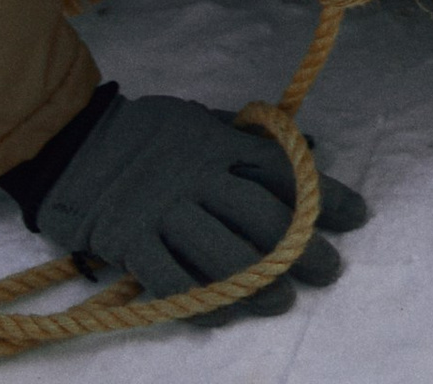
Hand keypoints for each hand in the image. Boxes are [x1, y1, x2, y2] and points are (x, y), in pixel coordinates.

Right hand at [24, 86, 367, 312]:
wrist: (76, 144)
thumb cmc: (147, 131)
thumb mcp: (200, 118)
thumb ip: (245, 137)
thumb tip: (309, 150)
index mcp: (217, 143)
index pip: (282, 170)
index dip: (323, 195)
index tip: (357, 216)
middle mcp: (197, 177)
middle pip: (262, 217)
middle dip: (302, 247)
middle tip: (330, 270)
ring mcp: (164, 210)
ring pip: (223, 253)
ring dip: (260, 282)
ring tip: (284, 300)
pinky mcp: (134, 241)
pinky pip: (174, 280)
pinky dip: (202, 303)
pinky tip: (225, 315)